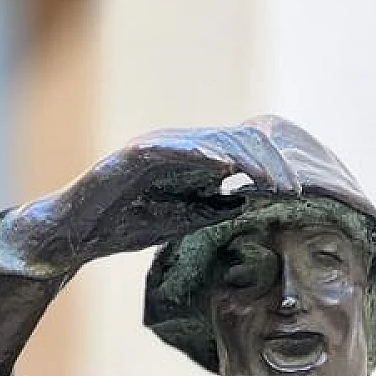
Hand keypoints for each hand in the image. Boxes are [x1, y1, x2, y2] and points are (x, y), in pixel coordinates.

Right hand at [2, 127, 281, 272]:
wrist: (76, 233)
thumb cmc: (124, 225)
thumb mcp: (180, 220)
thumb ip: (212, 208)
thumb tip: (248, 199)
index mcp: (191, 160)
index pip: (243, 155)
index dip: (273, 170)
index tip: (299, 193)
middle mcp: (178, 146)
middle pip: (236, 141)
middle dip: (271, 164)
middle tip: (297, 189)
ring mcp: (156, 146)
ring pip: (212, 142)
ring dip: (247, 160)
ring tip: (273, 181)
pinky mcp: (133, 156)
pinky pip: (173, 149)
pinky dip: (201, 155)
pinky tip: (226, 167)